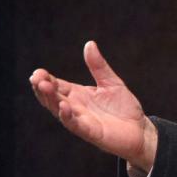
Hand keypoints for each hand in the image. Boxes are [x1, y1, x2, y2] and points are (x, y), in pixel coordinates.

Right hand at [30, 41, 157, 171]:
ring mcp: (81, 120)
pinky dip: (68, 116)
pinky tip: (63, 106)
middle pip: (53, 97)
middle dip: (43, 88)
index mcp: (78, 95)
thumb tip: (89, 44)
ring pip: (60, 110)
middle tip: (36, 77)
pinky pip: (76, 124)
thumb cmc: (124, 107)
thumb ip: (99, 66)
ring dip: (51, 99)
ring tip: (44, 87)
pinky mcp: (91, 132)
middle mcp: (76, 107)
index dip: (46, 79)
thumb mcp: (111, 82)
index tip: (38, 72)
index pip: (57, 85)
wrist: (140, 129)